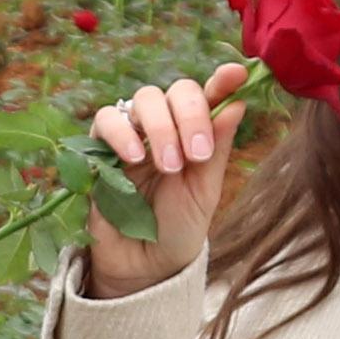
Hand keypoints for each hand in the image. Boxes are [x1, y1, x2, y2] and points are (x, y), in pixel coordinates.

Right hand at [80, 61, 255, 298]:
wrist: (144, 264)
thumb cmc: (179, 226)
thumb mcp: (205, 190)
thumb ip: (218, 146)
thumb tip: (238, 101)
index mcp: (195, 131)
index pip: (209, 94)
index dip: (222, 80)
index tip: (236, 74)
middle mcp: (165, 125)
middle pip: (176, 91)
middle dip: (190, 116)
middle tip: (197, 155)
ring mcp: (133, 133)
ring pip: (143, 99)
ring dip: (160, 127)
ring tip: (168, 166)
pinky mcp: (100, 147)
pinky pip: (106, 120)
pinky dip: (121, 132)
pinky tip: (134, 158)